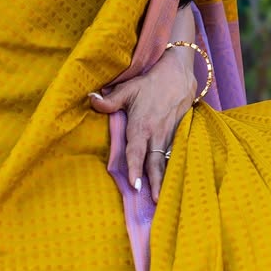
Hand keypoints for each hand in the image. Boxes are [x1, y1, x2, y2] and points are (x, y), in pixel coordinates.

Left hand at [90, 47, 195, 202]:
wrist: (178, 71)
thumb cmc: (150, 80)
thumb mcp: (129, 88)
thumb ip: (110, 100)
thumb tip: (91, 99)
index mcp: (142, 126)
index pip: (136, 152)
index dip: (134, 168)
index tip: (134, 184)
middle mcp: (156, 134)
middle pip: (154, 163)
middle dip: (154, 182)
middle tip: (152, 200)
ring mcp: (170, 134)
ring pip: (166, 160)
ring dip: (165, 179)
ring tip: (163, 196)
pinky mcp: (180, 132)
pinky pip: (176, 153)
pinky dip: (175, 166)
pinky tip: (175, 179)